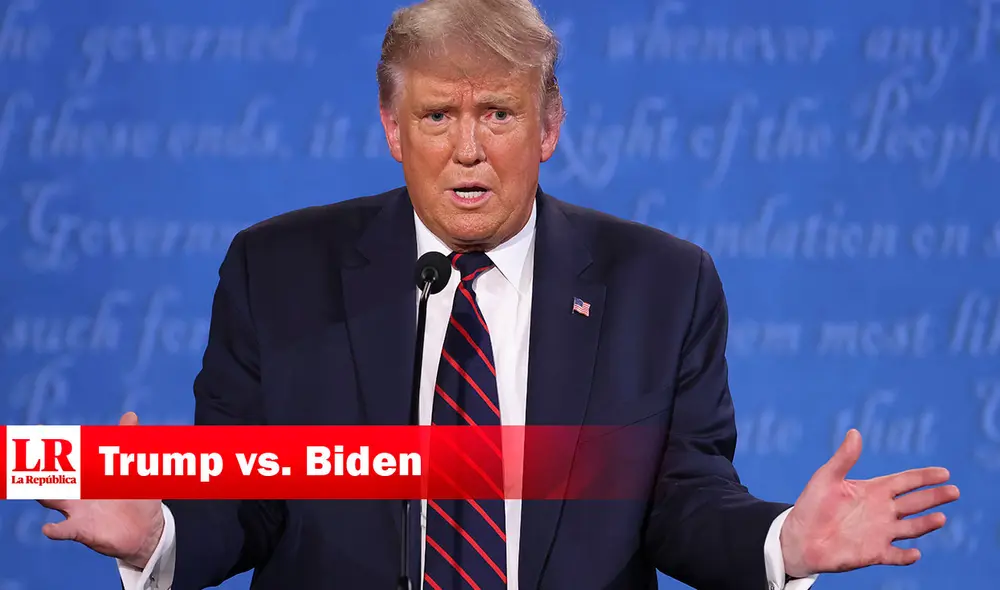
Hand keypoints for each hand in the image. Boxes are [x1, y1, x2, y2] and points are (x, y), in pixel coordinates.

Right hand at [37, 412, 164, 569]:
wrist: (145, 529)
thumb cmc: (134, 497)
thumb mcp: (134, 469)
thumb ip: (129, 442)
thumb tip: (130, 415)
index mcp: (88, 474)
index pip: (67, 459)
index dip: (55, 448)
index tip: (44, 435)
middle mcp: (77, 491)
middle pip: (52, 477)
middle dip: (42, 467)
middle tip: (31, 459)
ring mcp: (77, 510)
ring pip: (52, 500)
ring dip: (45, 493)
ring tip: (39, 489)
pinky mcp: (82, 529)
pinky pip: (63, 530)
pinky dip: (55, 530)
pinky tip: (49, 528)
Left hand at [780, 429, 959, 577]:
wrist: (799, 537)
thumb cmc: (812, 505)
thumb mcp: (826, 478)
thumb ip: (844, 458)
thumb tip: (854, 432)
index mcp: (874, 490)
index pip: (905, 481)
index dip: (924, 477)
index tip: (945, 472)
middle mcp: (882, 511)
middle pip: (915, 502)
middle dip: (934, 497)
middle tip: (954, 491)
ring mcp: (880, 532)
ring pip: (911, 528)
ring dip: (925, 524)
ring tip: (940, 517)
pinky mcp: (873, 553)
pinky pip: (895, 556)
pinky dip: (905, 556)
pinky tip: (914, 553)